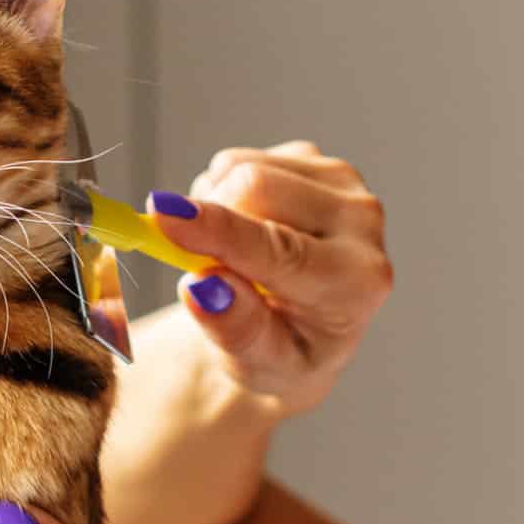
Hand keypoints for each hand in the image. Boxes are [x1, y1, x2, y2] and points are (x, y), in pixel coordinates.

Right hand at [147, 141, 391, 417]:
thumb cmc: (280, 352)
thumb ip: (236, 330)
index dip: (217, 231)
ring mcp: (344, 184)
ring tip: (231, 255)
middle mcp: (361, 224)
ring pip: (242, 166)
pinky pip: (243, 158)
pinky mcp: (320, 162)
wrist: (300, 331)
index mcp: (355, 282)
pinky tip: (246, 229)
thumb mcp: (259, 365)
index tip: (161, 215)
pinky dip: (225, 192)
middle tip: (203, 265)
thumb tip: (202, 288)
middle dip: (210, 222)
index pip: (278, 248)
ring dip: (216, 208)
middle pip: (255, 187)